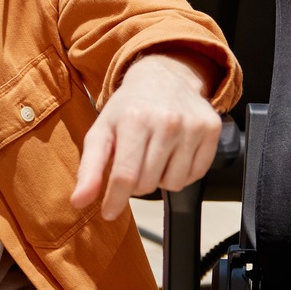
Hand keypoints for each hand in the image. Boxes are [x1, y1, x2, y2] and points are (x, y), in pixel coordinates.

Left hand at [69, 54, 222, 220]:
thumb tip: (78, 201)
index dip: (115, 200)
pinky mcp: (211, 129)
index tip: (108, 212)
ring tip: (154, 155)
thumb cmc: (128, 109)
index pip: (125, 176)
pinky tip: (173, 153)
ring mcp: (192, 125)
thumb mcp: (101, 131)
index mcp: (134, 119)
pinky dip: (181, 172)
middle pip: (148, 184)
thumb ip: (89, 168)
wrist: (163, 77)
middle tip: (134, 162)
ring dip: (160, 178)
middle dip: (136, 183)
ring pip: (173, 184)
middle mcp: (167, 121)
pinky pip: (195, 175)